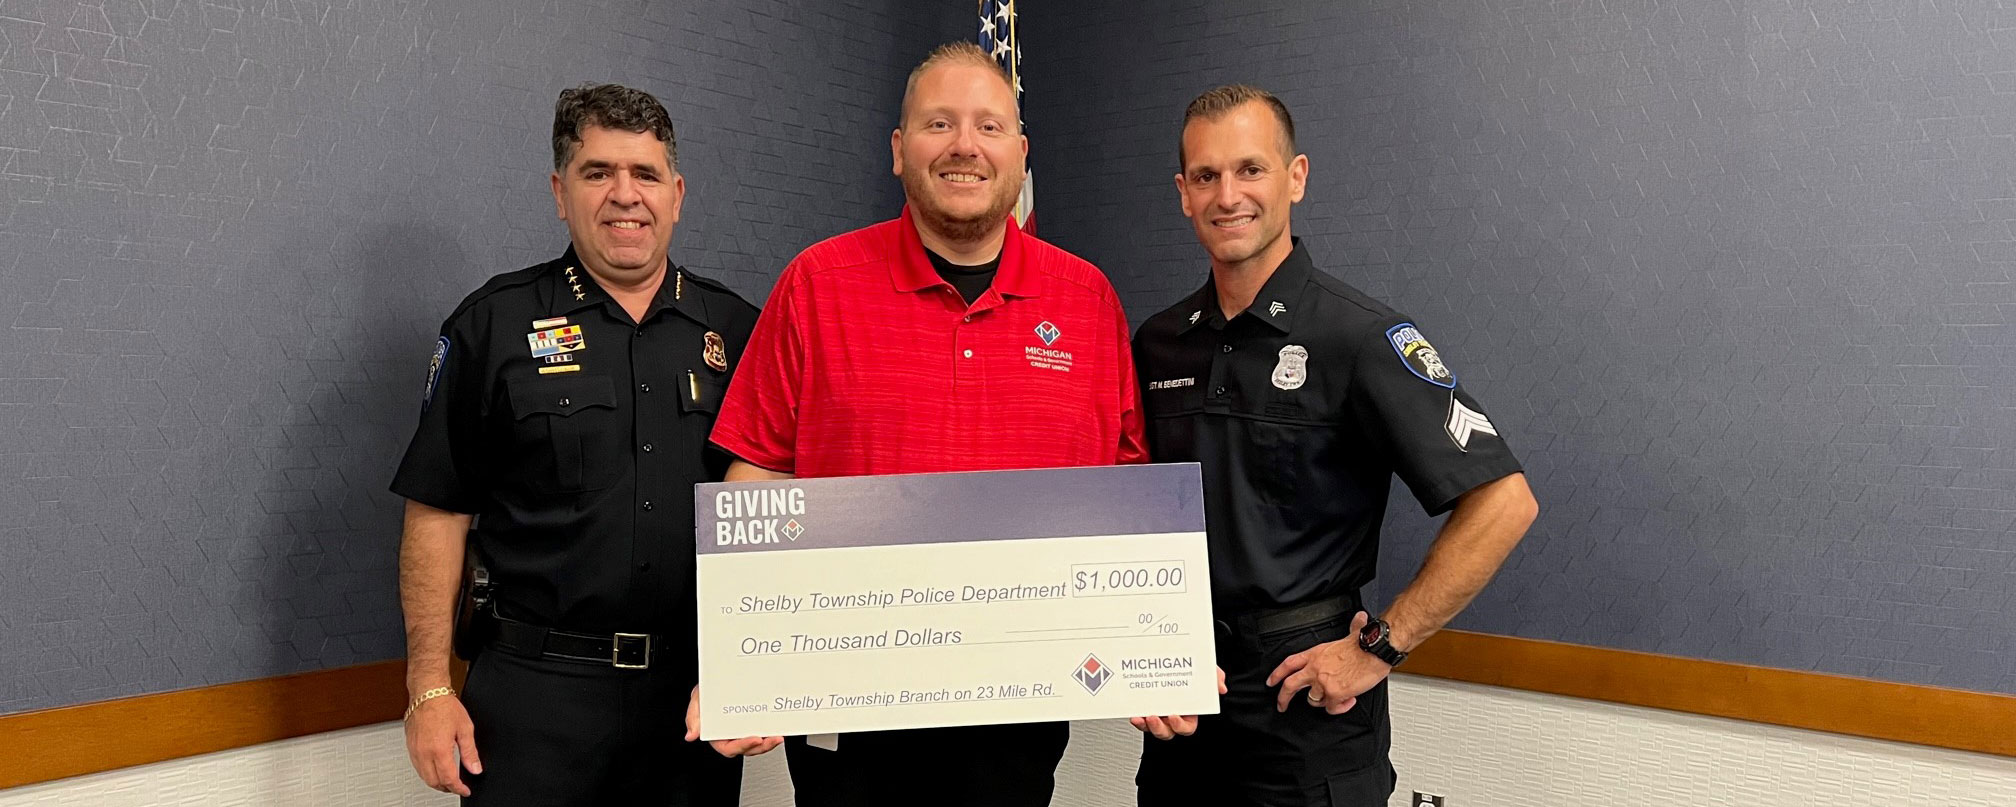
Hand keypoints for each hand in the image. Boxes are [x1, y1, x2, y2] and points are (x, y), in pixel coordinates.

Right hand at [404, 693, 481, 796]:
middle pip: (434, 782)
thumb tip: (475, 768)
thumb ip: (470, 752)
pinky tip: (434, 769)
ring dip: (436, 782)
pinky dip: (426, 773)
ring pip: (423, 777)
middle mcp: (424, 753)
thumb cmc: (445, 706)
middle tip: (457, 786)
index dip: (458, 788)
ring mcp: (414, 750)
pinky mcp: (409, 747)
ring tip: (448, 781)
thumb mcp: (465, 729)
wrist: (427, 693)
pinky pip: (417, 767)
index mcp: (439, 750)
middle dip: (447, 788)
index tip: (465, 790)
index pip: (449, 779)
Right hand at [685, 685, 784, 756]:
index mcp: (717, 736)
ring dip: (770, 742)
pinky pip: (765, 731)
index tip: (755, 739)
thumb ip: (693, 717)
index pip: (730, 747)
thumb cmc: (707, 693)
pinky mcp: (756, 723)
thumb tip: (691, 735)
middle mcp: (732, 736)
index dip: (742, 746)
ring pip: (759, 743)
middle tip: (773, 739)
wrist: (719, 679)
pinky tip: (780, 727)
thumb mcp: (697, 700)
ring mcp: (745, 730)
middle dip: (762, 747)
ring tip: (779, 736)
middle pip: (748, 748)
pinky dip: (773, 731)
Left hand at [1130, 666, 1227, 738]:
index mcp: (1187, 711)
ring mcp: (1156, 710)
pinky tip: (1134, 713)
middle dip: (1159, 728)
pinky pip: (1139, 718)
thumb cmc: (1188, 667)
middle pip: (1166, 731)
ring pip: (1150, 727)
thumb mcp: (1205, 669)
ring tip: (1142, 716)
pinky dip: (1136, 719)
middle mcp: (1171, 713)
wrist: (1168, 653)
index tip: (1174, 716)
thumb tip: (1220, 687)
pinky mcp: (1143, 706)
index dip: (1180, 725)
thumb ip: (1214, 676)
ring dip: (1145, 725)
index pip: (1186, 727)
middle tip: (1154, 717)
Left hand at [1267, 611, 1389, 713]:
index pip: (1288, 663)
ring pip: (1313, 701)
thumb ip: (1352, 627)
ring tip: (1337, 696)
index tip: (1271, 682)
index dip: (1276, 674)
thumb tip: (1359, 618)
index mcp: (1315, 654)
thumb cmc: (1365, 644)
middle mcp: (1315, 668)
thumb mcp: (1351, 633)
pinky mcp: (1335, 694)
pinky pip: (1331, 708)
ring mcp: (1323, 682)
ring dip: (1324, 701)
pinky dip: (1339, 707)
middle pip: (1289, 685)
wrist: (1375, 650)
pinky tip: (1348, 700)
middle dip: (1282, 698)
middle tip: (1282, 705)